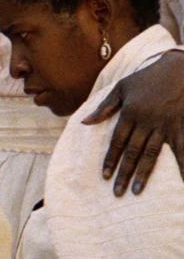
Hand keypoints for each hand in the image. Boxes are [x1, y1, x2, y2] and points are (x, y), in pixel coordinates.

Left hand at [82, 50, 183, 195]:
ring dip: (144, 173)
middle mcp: (147, 121)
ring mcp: (166, 124)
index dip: (111, 159)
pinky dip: (182, 164)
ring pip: (152, 153)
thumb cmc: (148, 77)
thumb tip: (84, 123)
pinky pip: (181, 147)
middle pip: (133, 152)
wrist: (181, 65)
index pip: (117, 142)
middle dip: (124, 173)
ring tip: (136, 191)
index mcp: (131, 113)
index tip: (105, 176)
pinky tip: (181, 179)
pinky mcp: (182, 124)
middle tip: (117, 192)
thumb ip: (104, 107)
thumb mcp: (122, 87)